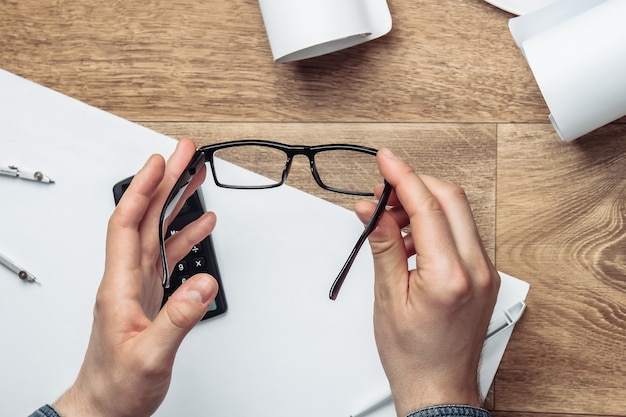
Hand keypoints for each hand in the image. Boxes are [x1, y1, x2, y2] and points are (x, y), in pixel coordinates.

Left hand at [53, 138, 218, 416]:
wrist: (106, 406)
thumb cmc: (118, 384)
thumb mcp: (151, 355)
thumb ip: (179, 318)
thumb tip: (203, 283)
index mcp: (119, 286)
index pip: (127, 224)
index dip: (143, 189)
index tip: (160, 161)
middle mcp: (126, 279)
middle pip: (144, 218)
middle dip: (164, 182)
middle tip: (184, 155)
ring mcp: (138, 286)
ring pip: (156, 232)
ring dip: (175, 204)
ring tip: (195, 179)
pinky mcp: (149, 295)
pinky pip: (167, 255)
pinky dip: (184, 236)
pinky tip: (199, 227)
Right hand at [355, 148, 499, 415]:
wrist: (438, 388)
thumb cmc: (413, 355)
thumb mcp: (388, 298)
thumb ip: (383, 246)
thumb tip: (370, 210)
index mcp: (450, 276)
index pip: (428, 207)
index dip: (403, 177)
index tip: (385, 160)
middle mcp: (477, 269)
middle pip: (451, 199)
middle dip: (415, 185)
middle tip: (382, 191)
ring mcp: (485, 271)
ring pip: (457, 213)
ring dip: (423, 205)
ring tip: (389, 221)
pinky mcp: (483, 275)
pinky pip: (460, 233)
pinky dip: (433, 224)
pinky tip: (408, 239)